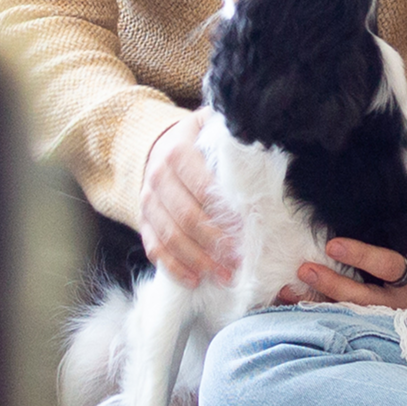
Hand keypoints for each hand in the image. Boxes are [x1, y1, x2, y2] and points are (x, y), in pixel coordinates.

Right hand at [138, 111, 236, 286]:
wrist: (158, 146)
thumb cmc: (196, 140)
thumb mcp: (210, 126)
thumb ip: (230, 135)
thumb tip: (263, 137)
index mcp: (176, 151)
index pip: (201, 185)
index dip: (223, 209)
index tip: (245, 228)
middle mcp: (157, 177)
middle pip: (185, 216)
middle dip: (213, 242)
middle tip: (238, 260)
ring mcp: (147, 202)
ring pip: (169, 236)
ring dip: (197, 260)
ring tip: (222, 276)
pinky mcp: (143, 222)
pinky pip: (154, 248)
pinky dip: (173, 267)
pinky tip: (194, 280)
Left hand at [283, 156, 406, 307]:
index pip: (389, 267)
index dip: (362, 258)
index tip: (333, 245)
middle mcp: (398, 300)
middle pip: (365, 297)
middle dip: (335, 285)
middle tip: (306, 268)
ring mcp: (379, 313)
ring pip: (348, 311)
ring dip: (319, 299)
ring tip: (293, 283)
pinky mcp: (362, 318)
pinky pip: (335, 317)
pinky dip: (312, 307)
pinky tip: (287, 296)